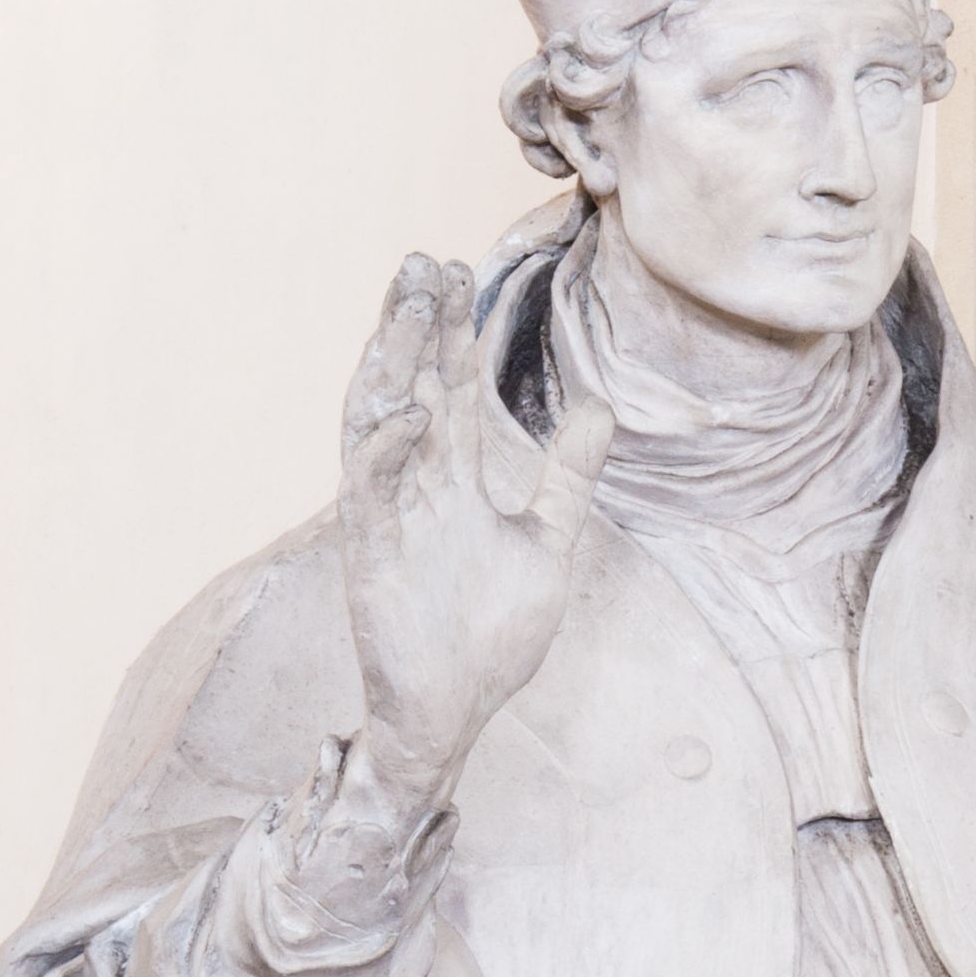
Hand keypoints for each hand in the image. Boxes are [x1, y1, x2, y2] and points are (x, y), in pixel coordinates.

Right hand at [323, 254, 612, 861]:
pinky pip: (371, 493)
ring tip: (407, 308)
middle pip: (412, 388)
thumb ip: (570, 475)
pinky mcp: (372, 559)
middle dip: (414, 327)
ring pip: (380, 423)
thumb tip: (603, 407)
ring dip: (390, 366)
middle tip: (421, 261)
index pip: (452, 389)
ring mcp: (392, 520)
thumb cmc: (492, 639)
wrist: (455, 715)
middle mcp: (419, 489)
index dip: (452, 332)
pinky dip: (387, 450)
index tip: (455, 270)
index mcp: (456, 482)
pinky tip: (412, 411)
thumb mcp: (549, 542)